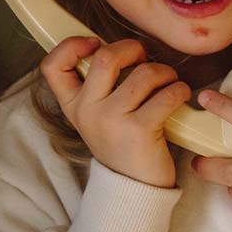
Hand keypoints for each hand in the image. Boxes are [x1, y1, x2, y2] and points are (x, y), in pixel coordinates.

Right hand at [40, 36, 190, 187]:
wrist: (134, 188)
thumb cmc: (122, 144)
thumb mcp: (98, 116)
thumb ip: (99, 86)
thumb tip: (123, 49)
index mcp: (73, 105)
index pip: (52, 66)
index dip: (71, 45)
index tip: (95, 43)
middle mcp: (87, 111)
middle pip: (104, 57)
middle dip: (132, 49)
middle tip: (144, 60)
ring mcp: (111, 120)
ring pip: (144, 73)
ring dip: (164, 73)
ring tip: (168, 84)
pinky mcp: (139, 130)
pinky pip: (167, 94)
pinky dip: (179, 90)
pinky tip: (179, 96)